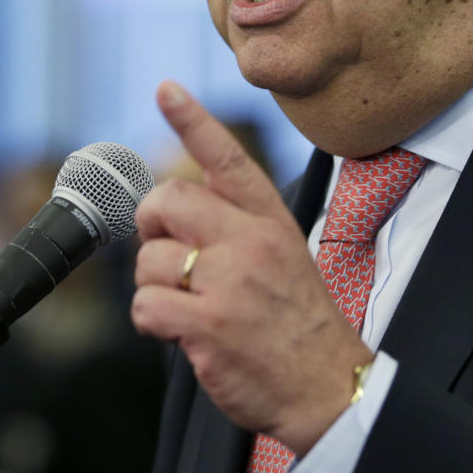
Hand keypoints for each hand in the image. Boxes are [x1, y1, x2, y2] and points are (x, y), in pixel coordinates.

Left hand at [132, 81, 371, 455]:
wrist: (326, 383)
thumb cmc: (298, 321)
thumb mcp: (284, 255)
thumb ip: (237, 226)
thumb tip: (175, 210)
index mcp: (270, 221)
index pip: (227, 159)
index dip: (192, 121)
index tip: (165, 88)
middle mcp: (251, 242)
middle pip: (169, 199)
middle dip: (151, 223)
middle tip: (166, 248)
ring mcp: (230, 282)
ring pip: (150, 259)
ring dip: (155, 284)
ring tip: (188, 303)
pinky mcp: (209, 325)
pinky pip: (146, 305)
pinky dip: (151, 320)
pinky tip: (179, 330)